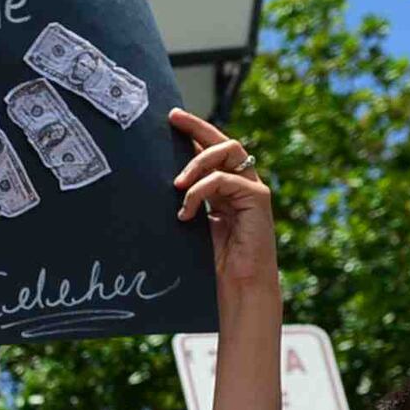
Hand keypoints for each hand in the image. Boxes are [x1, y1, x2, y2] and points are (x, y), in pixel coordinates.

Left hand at [170, 109, 275, 293]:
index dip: (193, 133)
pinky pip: (225, 180)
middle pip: (223, 141)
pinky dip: (200, 191)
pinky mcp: (257, 198)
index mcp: (224, 190)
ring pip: (228, 152)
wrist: (237, 290)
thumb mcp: (189, 228)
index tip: (170, 119)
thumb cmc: (211, 267)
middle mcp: (240, 184)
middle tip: (173, 120)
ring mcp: (251, 189)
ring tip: (176, 185)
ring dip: (197, 162)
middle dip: (198, 127)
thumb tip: (152, 187)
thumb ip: (183, 205)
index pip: (210, 152)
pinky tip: (185, 213)